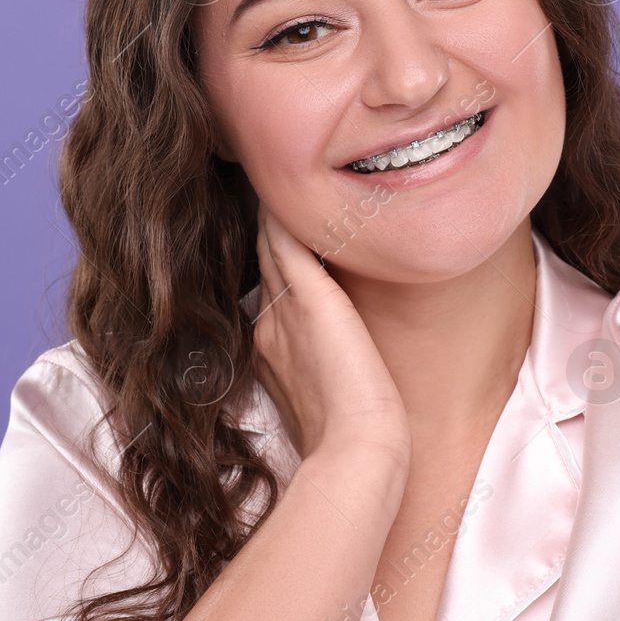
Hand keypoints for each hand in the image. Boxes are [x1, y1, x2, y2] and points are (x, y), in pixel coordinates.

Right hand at [250, 208, 411, 467]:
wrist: (359, 449)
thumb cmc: (352, 438)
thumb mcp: (323, 398)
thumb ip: (315, 370)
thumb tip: (320, 359)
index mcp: (274, 347)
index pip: (270, 289)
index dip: (270, 260)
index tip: (271, 230)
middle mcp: (272, 323)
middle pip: (264, 261)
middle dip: (263, 227)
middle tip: (260, 183)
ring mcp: (286, 309)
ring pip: (270, 245)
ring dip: (269, 213)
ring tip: (264, 171)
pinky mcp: (312, 298)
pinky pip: (288, 242)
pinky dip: (281, 216)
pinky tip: (278, 188)